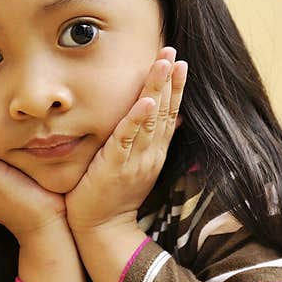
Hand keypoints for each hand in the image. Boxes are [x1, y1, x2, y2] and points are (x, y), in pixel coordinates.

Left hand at [65, 46, 187, 232]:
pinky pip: (129, 139)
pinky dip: (138, 119)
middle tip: (174, 52)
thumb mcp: (136, 166)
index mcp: (154, 152)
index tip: (179, 61)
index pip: (170, 114)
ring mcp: (136, 160)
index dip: (175, 87)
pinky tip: (147, 101)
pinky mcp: (117, 167)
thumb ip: (150, 142)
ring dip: (159, 89)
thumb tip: (172, 120)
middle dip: (171, 80)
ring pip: (152, 119)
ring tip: (165, 63)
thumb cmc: (112, 196)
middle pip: (166, 111)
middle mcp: (151, 154)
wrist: (102, 230)